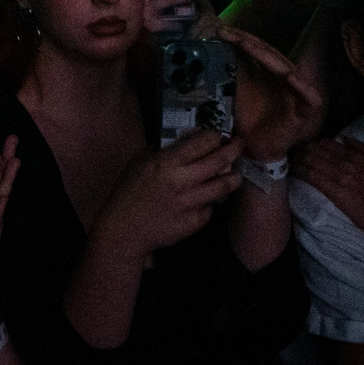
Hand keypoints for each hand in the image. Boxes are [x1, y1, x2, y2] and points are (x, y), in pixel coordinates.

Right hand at [96, 128, 242, 257]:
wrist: (125, 229)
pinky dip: (210, 202)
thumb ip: (161, 149)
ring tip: (234, 173)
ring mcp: (190, 203)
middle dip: (234, 149)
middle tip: (238, 144)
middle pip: (220, 161)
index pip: (202, 143)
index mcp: (167, 163)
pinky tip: (205, 199)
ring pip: (224, 186)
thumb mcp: (139, 162)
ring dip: (233, 177)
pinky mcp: (194, 221)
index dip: (215, 136)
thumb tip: (183, 139)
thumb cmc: (129, 193)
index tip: (219, 135)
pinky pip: (210, 208)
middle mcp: (183, 181)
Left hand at [215, 26, 323, 161]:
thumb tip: (217, 49)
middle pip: (271, 55)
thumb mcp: (238, 92)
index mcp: (271, 73)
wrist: (255, 149)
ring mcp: (297, 93)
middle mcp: (286, 79)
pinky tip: (290, 76)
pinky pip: (308, 96)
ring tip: (249, 45)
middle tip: (230, 34)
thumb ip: (234, 71)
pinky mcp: (305, 111)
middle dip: (250, 42)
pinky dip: (301, 86)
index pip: (260, 50)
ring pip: (286, 70)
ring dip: (268, 57)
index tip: (223, 31)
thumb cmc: (249, 120)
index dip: (243, 39)